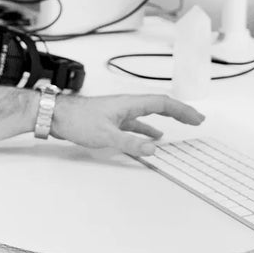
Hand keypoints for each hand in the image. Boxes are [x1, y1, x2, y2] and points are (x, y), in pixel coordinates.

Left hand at [48, 94, 203, 156]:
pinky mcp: (112, 120)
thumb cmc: (78, 120)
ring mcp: (120, 112)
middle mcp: (127, 105)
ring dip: (166, 121)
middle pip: (160, 106)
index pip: (162, 104)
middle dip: (179, 113)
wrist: (57, 115)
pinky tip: (152, 138)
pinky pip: (137, 124)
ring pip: (149, 115)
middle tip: (196, 120)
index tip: (196, 118)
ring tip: (181, 127)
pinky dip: (148, 130)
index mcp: (129, 104)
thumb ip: (130, 143)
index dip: (181, 110)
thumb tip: (154, 148)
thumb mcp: (106, 135)